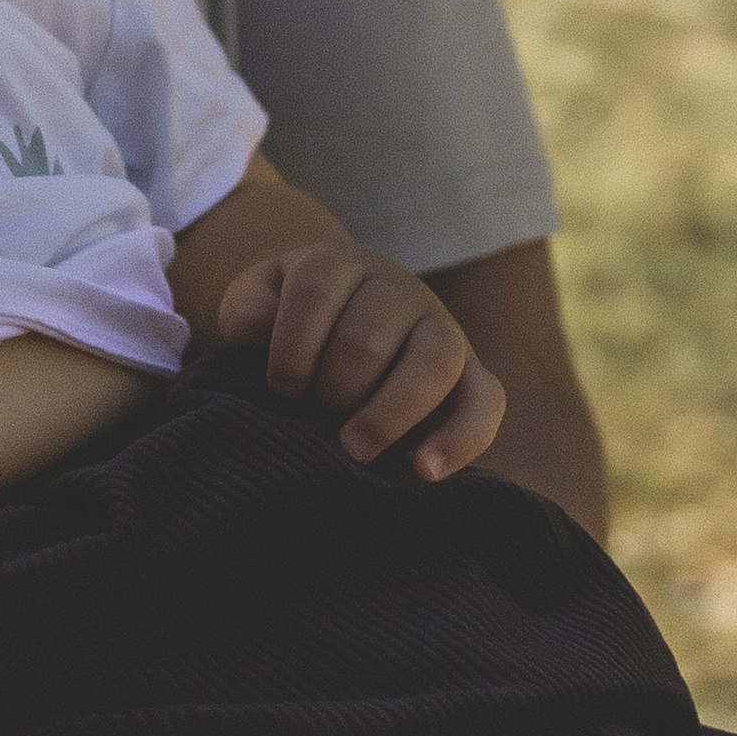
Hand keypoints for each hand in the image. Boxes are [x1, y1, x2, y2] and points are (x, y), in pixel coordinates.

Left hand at [216, 235, 503, 479]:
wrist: (338, 316)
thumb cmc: (285, 319)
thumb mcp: (255, 303)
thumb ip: (249, 316)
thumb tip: (266, 338)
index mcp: (339, 264)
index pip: (316, 292)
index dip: (290, 347)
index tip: (278, 388)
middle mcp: (397, 290)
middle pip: (370, 336)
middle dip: (334, 389)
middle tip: (314, 420)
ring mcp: (441, 328)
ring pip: (435, 361)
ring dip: (390, 413)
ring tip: (356, 451)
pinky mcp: (471, 374)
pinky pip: (487, 401)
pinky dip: (462, 438)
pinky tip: (425, 471)